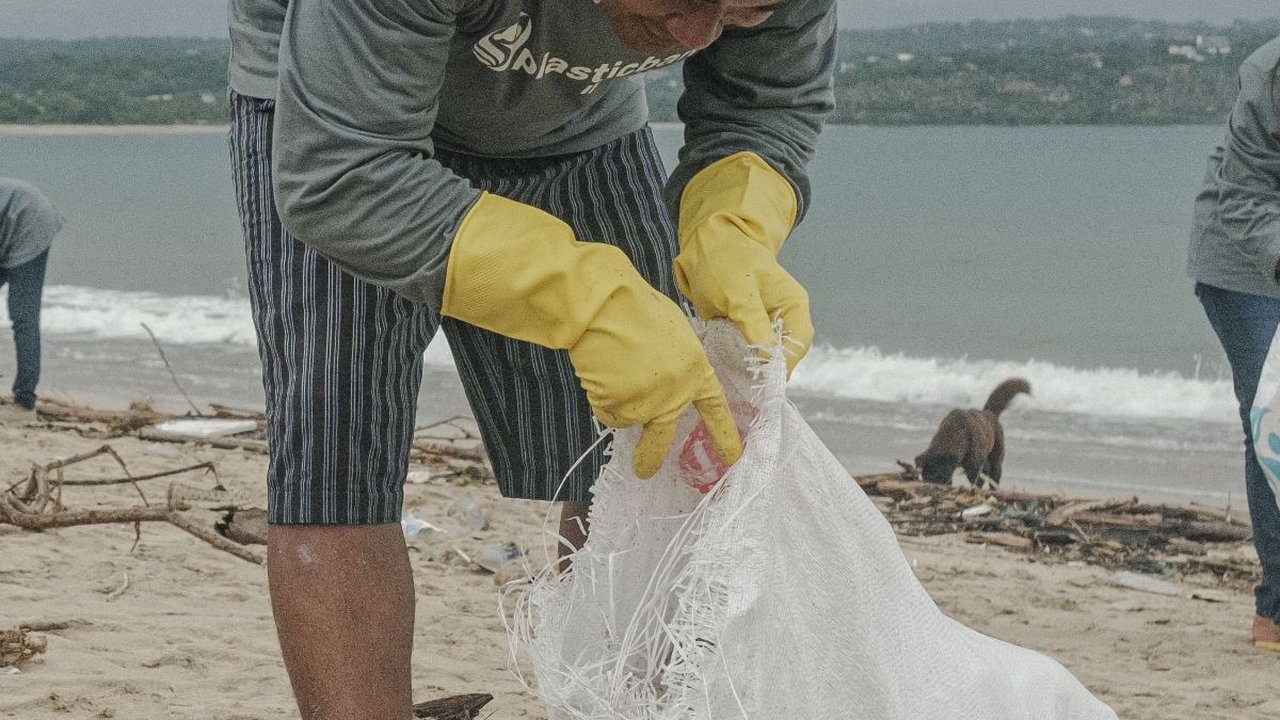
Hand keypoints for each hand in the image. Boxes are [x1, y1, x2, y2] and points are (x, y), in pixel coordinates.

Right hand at [441, 192, 741, 477]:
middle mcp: (674, 394)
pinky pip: (607, 411)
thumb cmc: (637, 309)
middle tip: (644, 472)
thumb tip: (666, 379)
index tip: (733, 459)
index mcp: (695, 372)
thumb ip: (677, 363)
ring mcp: (646, 403)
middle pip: (661, 437)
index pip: (715, 410)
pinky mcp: (618, 407)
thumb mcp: (674, 333)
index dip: (724, 435)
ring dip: (616, 400)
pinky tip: (600, 370)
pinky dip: (601, 396)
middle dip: (650, 458)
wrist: (605, 305)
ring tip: (610, 367)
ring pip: (626, 418)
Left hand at [675, 152, 812, 374]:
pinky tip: (725, 371)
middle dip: (766, 372)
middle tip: (745, 387)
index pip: (798, 344)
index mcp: (793, 306)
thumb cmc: (726, 262)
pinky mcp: (747, 332)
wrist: (707, 244)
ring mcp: (766, 327)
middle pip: (784, 356)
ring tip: (734, 383)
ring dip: (751, 370)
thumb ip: (754, 323)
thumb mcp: (739, 292)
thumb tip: (768, 358)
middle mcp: (784, 319)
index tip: (762, 380)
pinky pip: (747, 354)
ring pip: (765, 358)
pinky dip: (738, 363)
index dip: (782, 364)